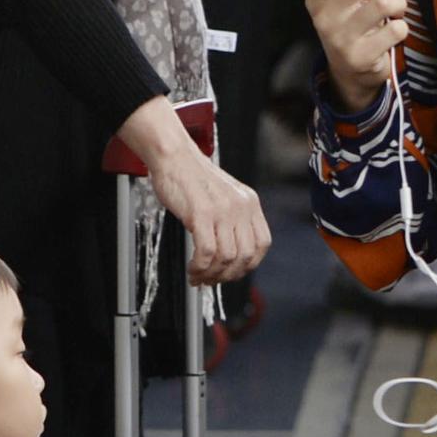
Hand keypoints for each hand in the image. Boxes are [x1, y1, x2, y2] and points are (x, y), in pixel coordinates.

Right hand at [125, 97, 271, 285]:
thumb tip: (229, 255)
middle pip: (246, 256)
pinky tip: (192, 269)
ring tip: (198, 276)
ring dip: (211, 275)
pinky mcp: (201, 213)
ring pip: (226, 258)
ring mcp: (222, 210)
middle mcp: (240, 206)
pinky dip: (200, 267)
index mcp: (249, 202)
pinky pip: (207, 252)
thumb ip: (231, 220)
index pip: (262, 244)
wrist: (174, 156)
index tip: (233, 272)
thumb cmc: (192, 177)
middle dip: (228, 275)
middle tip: (212, 280)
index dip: (249, 264)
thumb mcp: (224, 196)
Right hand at [306, 0, 426, 109]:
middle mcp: (325, 16)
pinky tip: (391, 34)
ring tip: (394, 12)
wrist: (349, 74)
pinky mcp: (360, 56)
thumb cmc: (353, 25)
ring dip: (399, 3)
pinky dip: (401, 27)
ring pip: (384, 3)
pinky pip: (395, 29)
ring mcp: (341, 38)